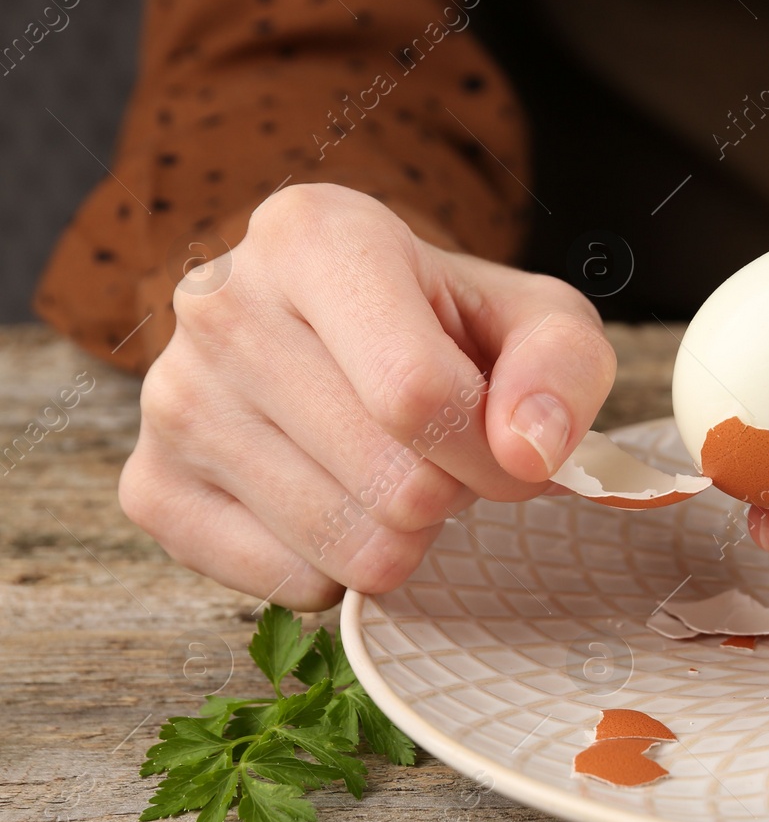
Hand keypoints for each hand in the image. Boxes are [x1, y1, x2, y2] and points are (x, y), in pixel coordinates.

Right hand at [120, 183, 615, 608]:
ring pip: (346, 547)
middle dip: (455, 493)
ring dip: (405, 534)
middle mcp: (221, 307)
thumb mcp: (538, 319)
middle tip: (448, 455)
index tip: (518, 453)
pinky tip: (340, 500)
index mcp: (314, 237)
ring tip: (394, 468)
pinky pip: (290, 585)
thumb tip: (529, 452)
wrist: (344, 331)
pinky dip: (341, 569)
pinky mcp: (150, 487)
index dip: (496, 456)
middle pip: (394, 484)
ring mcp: (172, 400)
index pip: (418, 394)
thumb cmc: (449, 324)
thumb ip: (563, 368)